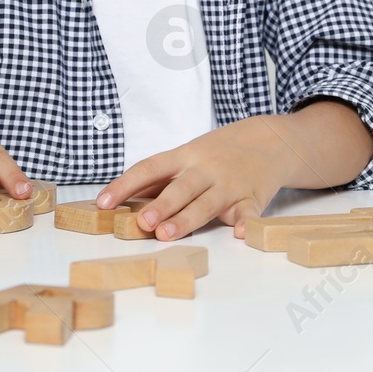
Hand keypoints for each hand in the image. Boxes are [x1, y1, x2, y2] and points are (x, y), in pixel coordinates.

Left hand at [93, 115, 294, 240]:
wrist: (271, 139)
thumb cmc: (219, 152)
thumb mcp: (189, 155)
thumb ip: (160, 177)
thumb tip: (118, 198)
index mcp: (185, 156)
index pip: (150, 168)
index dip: (125, 185)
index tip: (102, 203)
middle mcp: (205, 169)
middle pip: (180, 188)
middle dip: (159, 205)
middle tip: (141, 222)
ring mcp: (229, 184)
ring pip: (206, 203)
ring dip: (187, 218)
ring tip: (166, 234)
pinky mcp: (252, 198)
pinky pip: (249, 213)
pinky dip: (247, 224)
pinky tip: (241, 234)